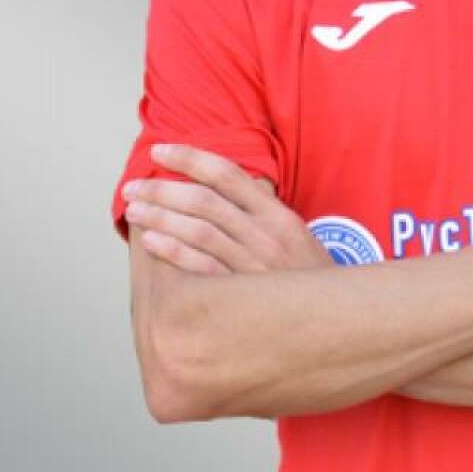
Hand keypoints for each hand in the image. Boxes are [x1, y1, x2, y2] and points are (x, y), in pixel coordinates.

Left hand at [122, 143, 331, 275]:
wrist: (339, 319)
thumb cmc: (308, 277)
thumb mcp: (294, 234)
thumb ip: (261, 210)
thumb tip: (221, 186)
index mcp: (277, 214)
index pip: (227, 174)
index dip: (189, 158)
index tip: (159, 152)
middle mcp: (264, 234)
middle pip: (204, 201)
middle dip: (162, 190)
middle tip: (133, 188)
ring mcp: (253, 264)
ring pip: (198, 231)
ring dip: (160, 218)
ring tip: (135, 211)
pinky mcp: (243, 295)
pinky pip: (201, 269)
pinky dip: (173, 252)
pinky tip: (150, 242)